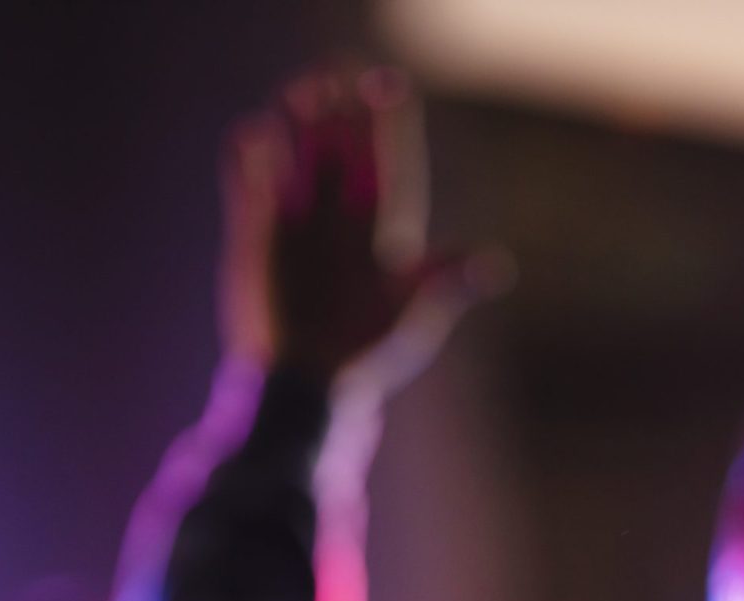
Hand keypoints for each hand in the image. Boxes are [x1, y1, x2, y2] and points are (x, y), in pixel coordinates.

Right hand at [222, 67, 506, 396]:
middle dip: (340, 111)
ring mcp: (298, 223)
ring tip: (298, 93)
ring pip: (297, 156)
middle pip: (342, 148)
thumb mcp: (411, 317)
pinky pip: (250, 187)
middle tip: (336, 70)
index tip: (386, 84)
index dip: (388, 124)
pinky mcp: (257, 236)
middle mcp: (342, 217)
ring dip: (296, 124)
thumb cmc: (367, 355)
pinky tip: (251, 135)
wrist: (309, 388)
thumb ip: (448, 284)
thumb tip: (496, 265)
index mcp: (385, 229)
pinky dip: (248, 162)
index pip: (389, 163)